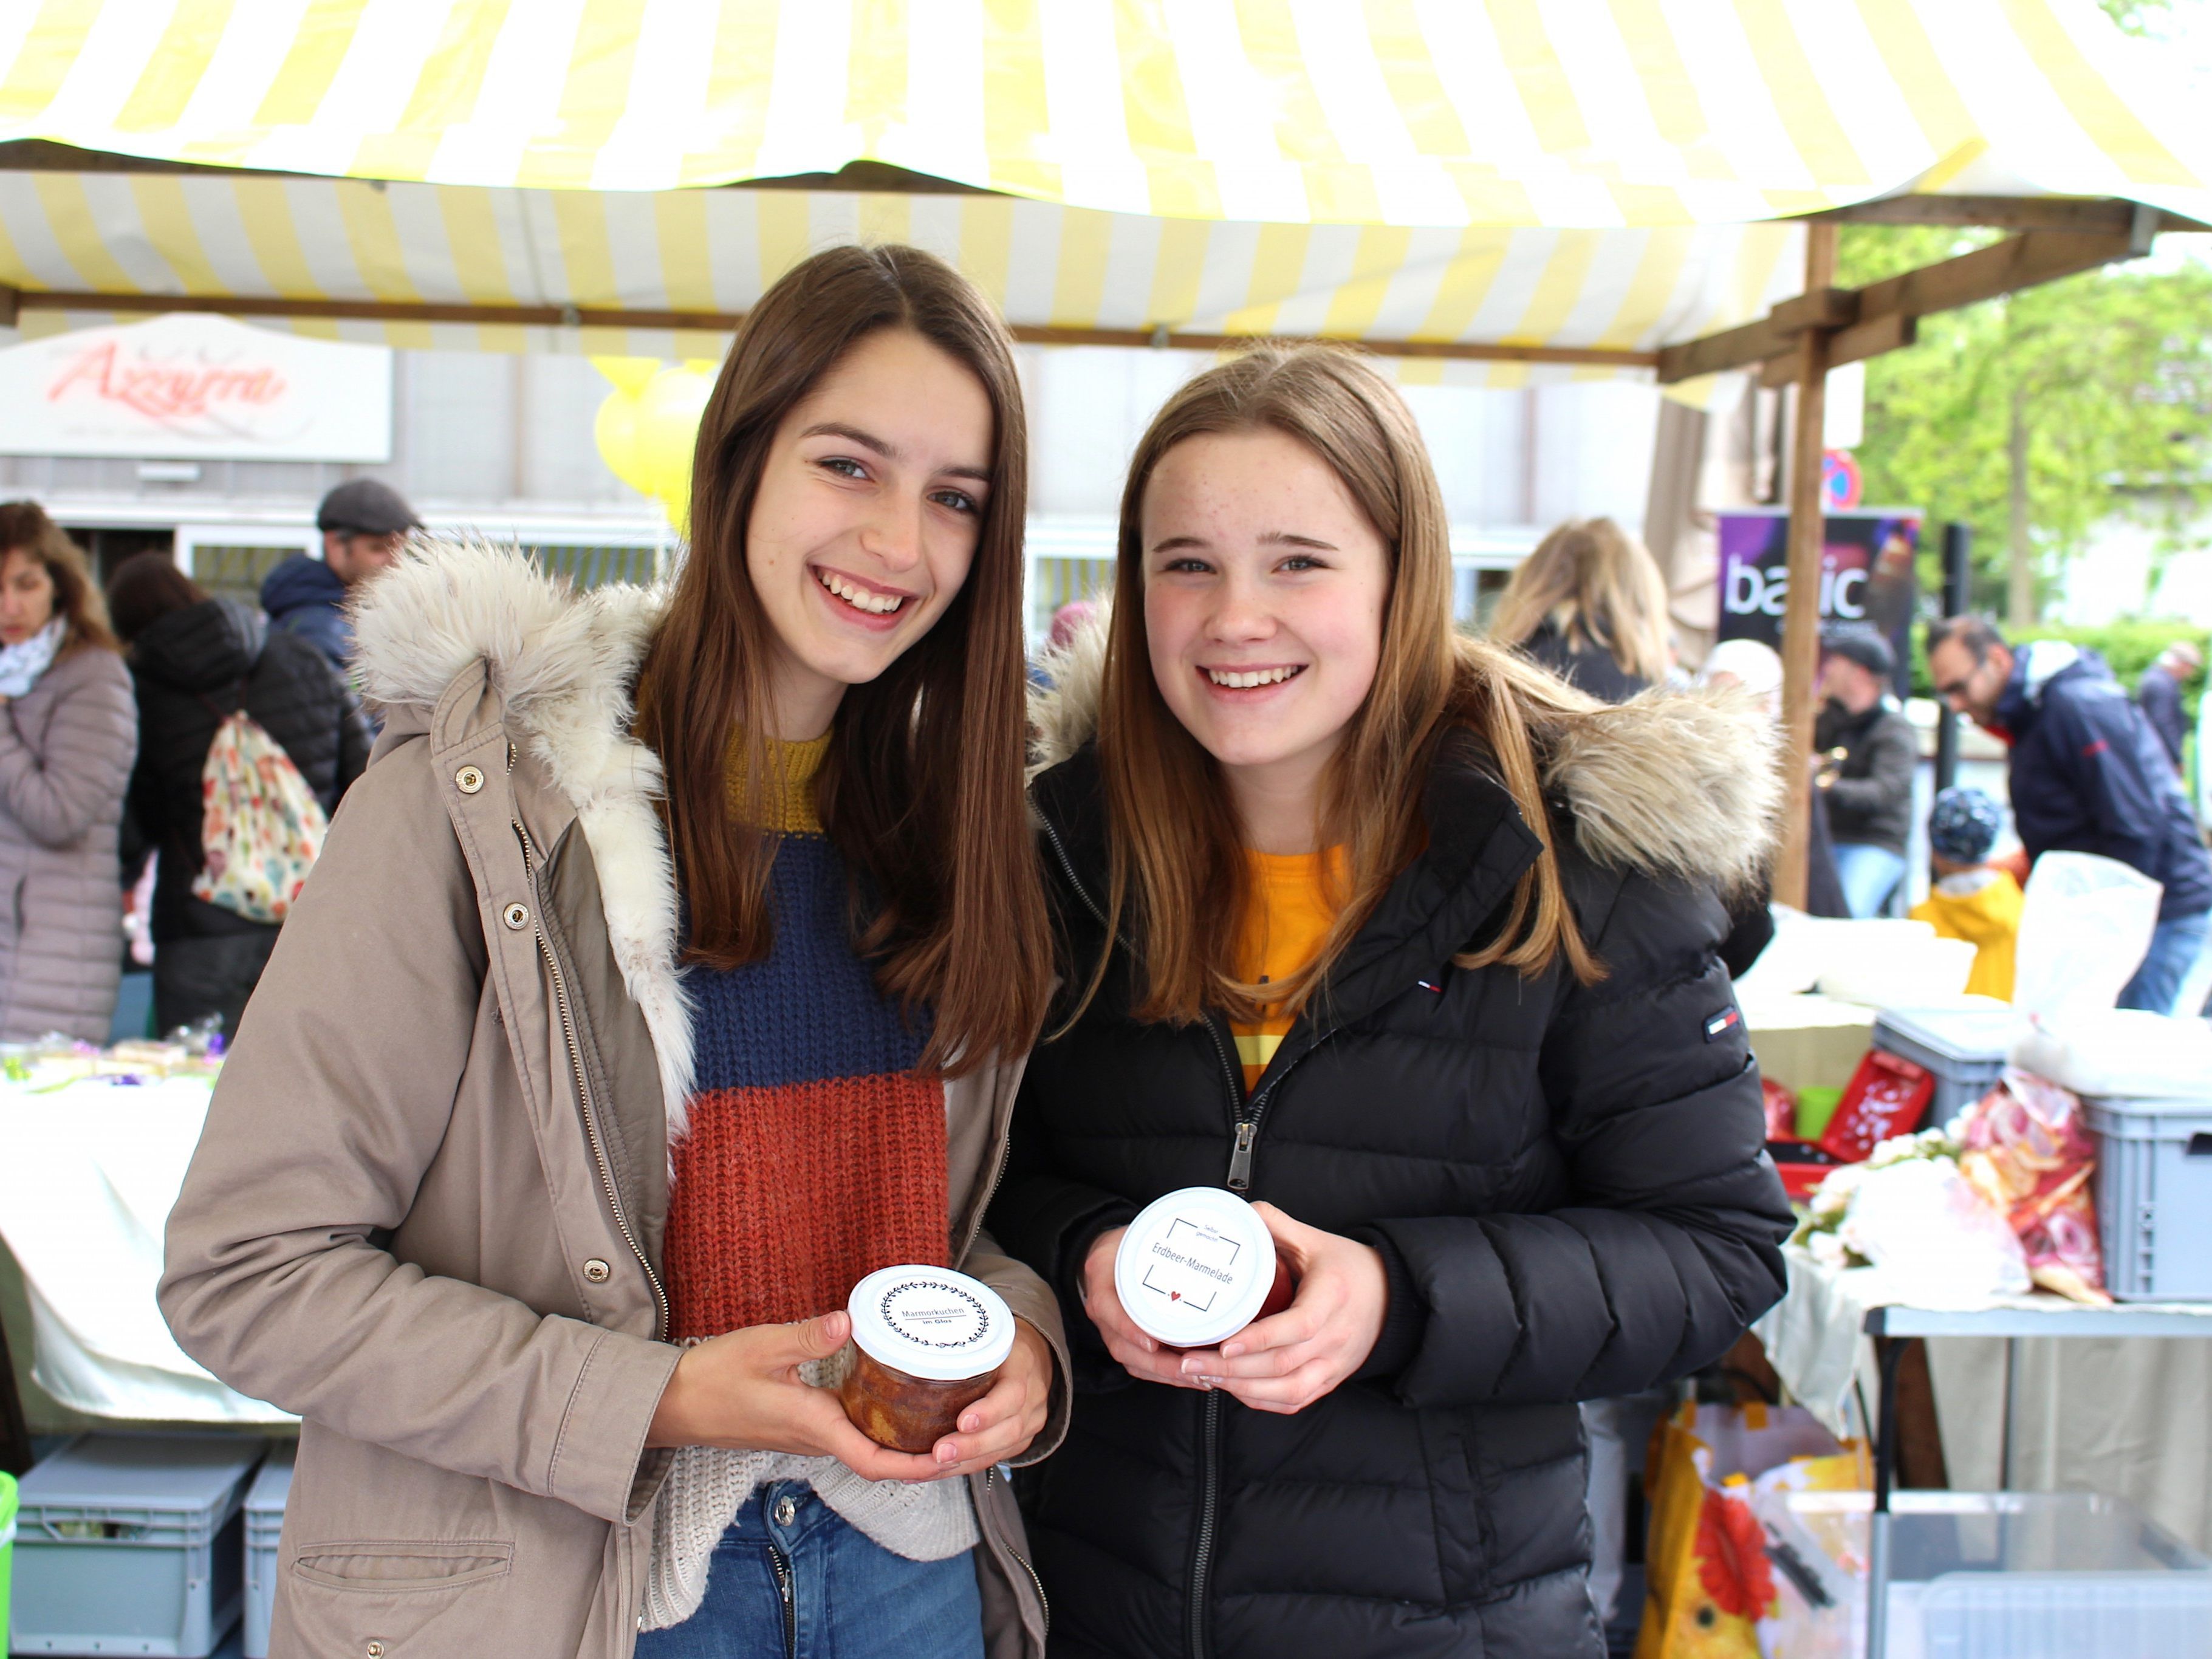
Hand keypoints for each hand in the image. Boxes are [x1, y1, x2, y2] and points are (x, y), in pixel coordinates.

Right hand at [646, 1311, 949, 1482]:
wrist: (672, 1403)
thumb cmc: (713, 1378)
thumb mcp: (761, 1347)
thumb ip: (806, 1337)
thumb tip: (848, 1322)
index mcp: (813, 1426)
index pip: (874, 1461)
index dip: (916, 1466)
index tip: (949, 1456)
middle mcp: (816, 1439)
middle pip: (881, 1459)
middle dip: (924, 1456)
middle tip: (965, 1436)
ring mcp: (808, 1435)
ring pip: (867, 1448)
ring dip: (905, 1443)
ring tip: (945, 1418)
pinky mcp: (801, 1425)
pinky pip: (851, 1434)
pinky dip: (881, 1427)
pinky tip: (897, 1401)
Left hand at [932, 1319, 1054, 1478]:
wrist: (1036, 1356)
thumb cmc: (1001, 1344)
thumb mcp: (988, 1334)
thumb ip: (962, 1344)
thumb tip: (911, 1351)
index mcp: (1024, 1365)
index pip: (1013, 1393)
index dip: (989, 1411)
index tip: (962, 1421)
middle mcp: (1032, 1398)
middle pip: (1007, 1429)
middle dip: (971, 1446)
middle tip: (939, 1452)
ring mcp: (1030, 1422)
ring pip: (1001, 1450)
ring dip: (964, 1461)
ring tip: (931, 1466)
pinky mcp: (1021, 1440)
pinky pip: (994, 1459)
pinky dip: (964, 1466)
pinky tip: (936, 1471)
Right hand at [1079, 1226, 1213, 1390]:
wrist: (1107, 1256)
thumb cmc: (1128, 1245)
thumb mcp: (1138, 1238)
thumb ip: (1162, 1247)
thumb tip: (1208, 1260)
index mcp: (1101, 1282)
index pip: (1108, 1309)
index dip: (1129, 1329)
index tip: (1153, 1344)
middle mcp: (1102, 1312)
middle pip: (1123, 1347)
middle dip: (1159, 1365)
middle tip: (1193, 1370)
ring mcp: (1109, 1330)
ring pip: (1132, 1361)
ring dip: (1166, 1374)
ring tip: (1200, 1377)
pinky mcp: (1121, 1341)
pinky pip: (1138, 1364)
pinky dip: (1164, 1374)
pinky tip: (1191, 1376)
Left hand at [1174, 1202, 1387, 1414]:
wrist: (1391, 1297)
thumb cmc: (1349, 1266)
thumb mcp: (1315, 1239)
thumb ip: (1277, 1224)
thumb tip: (1241, 1212)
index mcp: (1333, 1297)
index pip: (1298, 1326)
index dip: (1259, 1339)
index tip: (1224, 1344)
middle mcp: (1336, 1336)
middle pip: (1283, 1365)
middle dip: (1232, 1370)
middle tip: (1190, 1363)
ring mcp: (1335, 1364)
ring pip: (1288, 1390)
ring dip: (1242, 1389)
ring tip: (1204, 1377)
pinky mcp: (1331, 1380)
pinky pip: (1295, 1401)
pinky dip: (1261, 1400)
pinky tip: (1233, 1388)